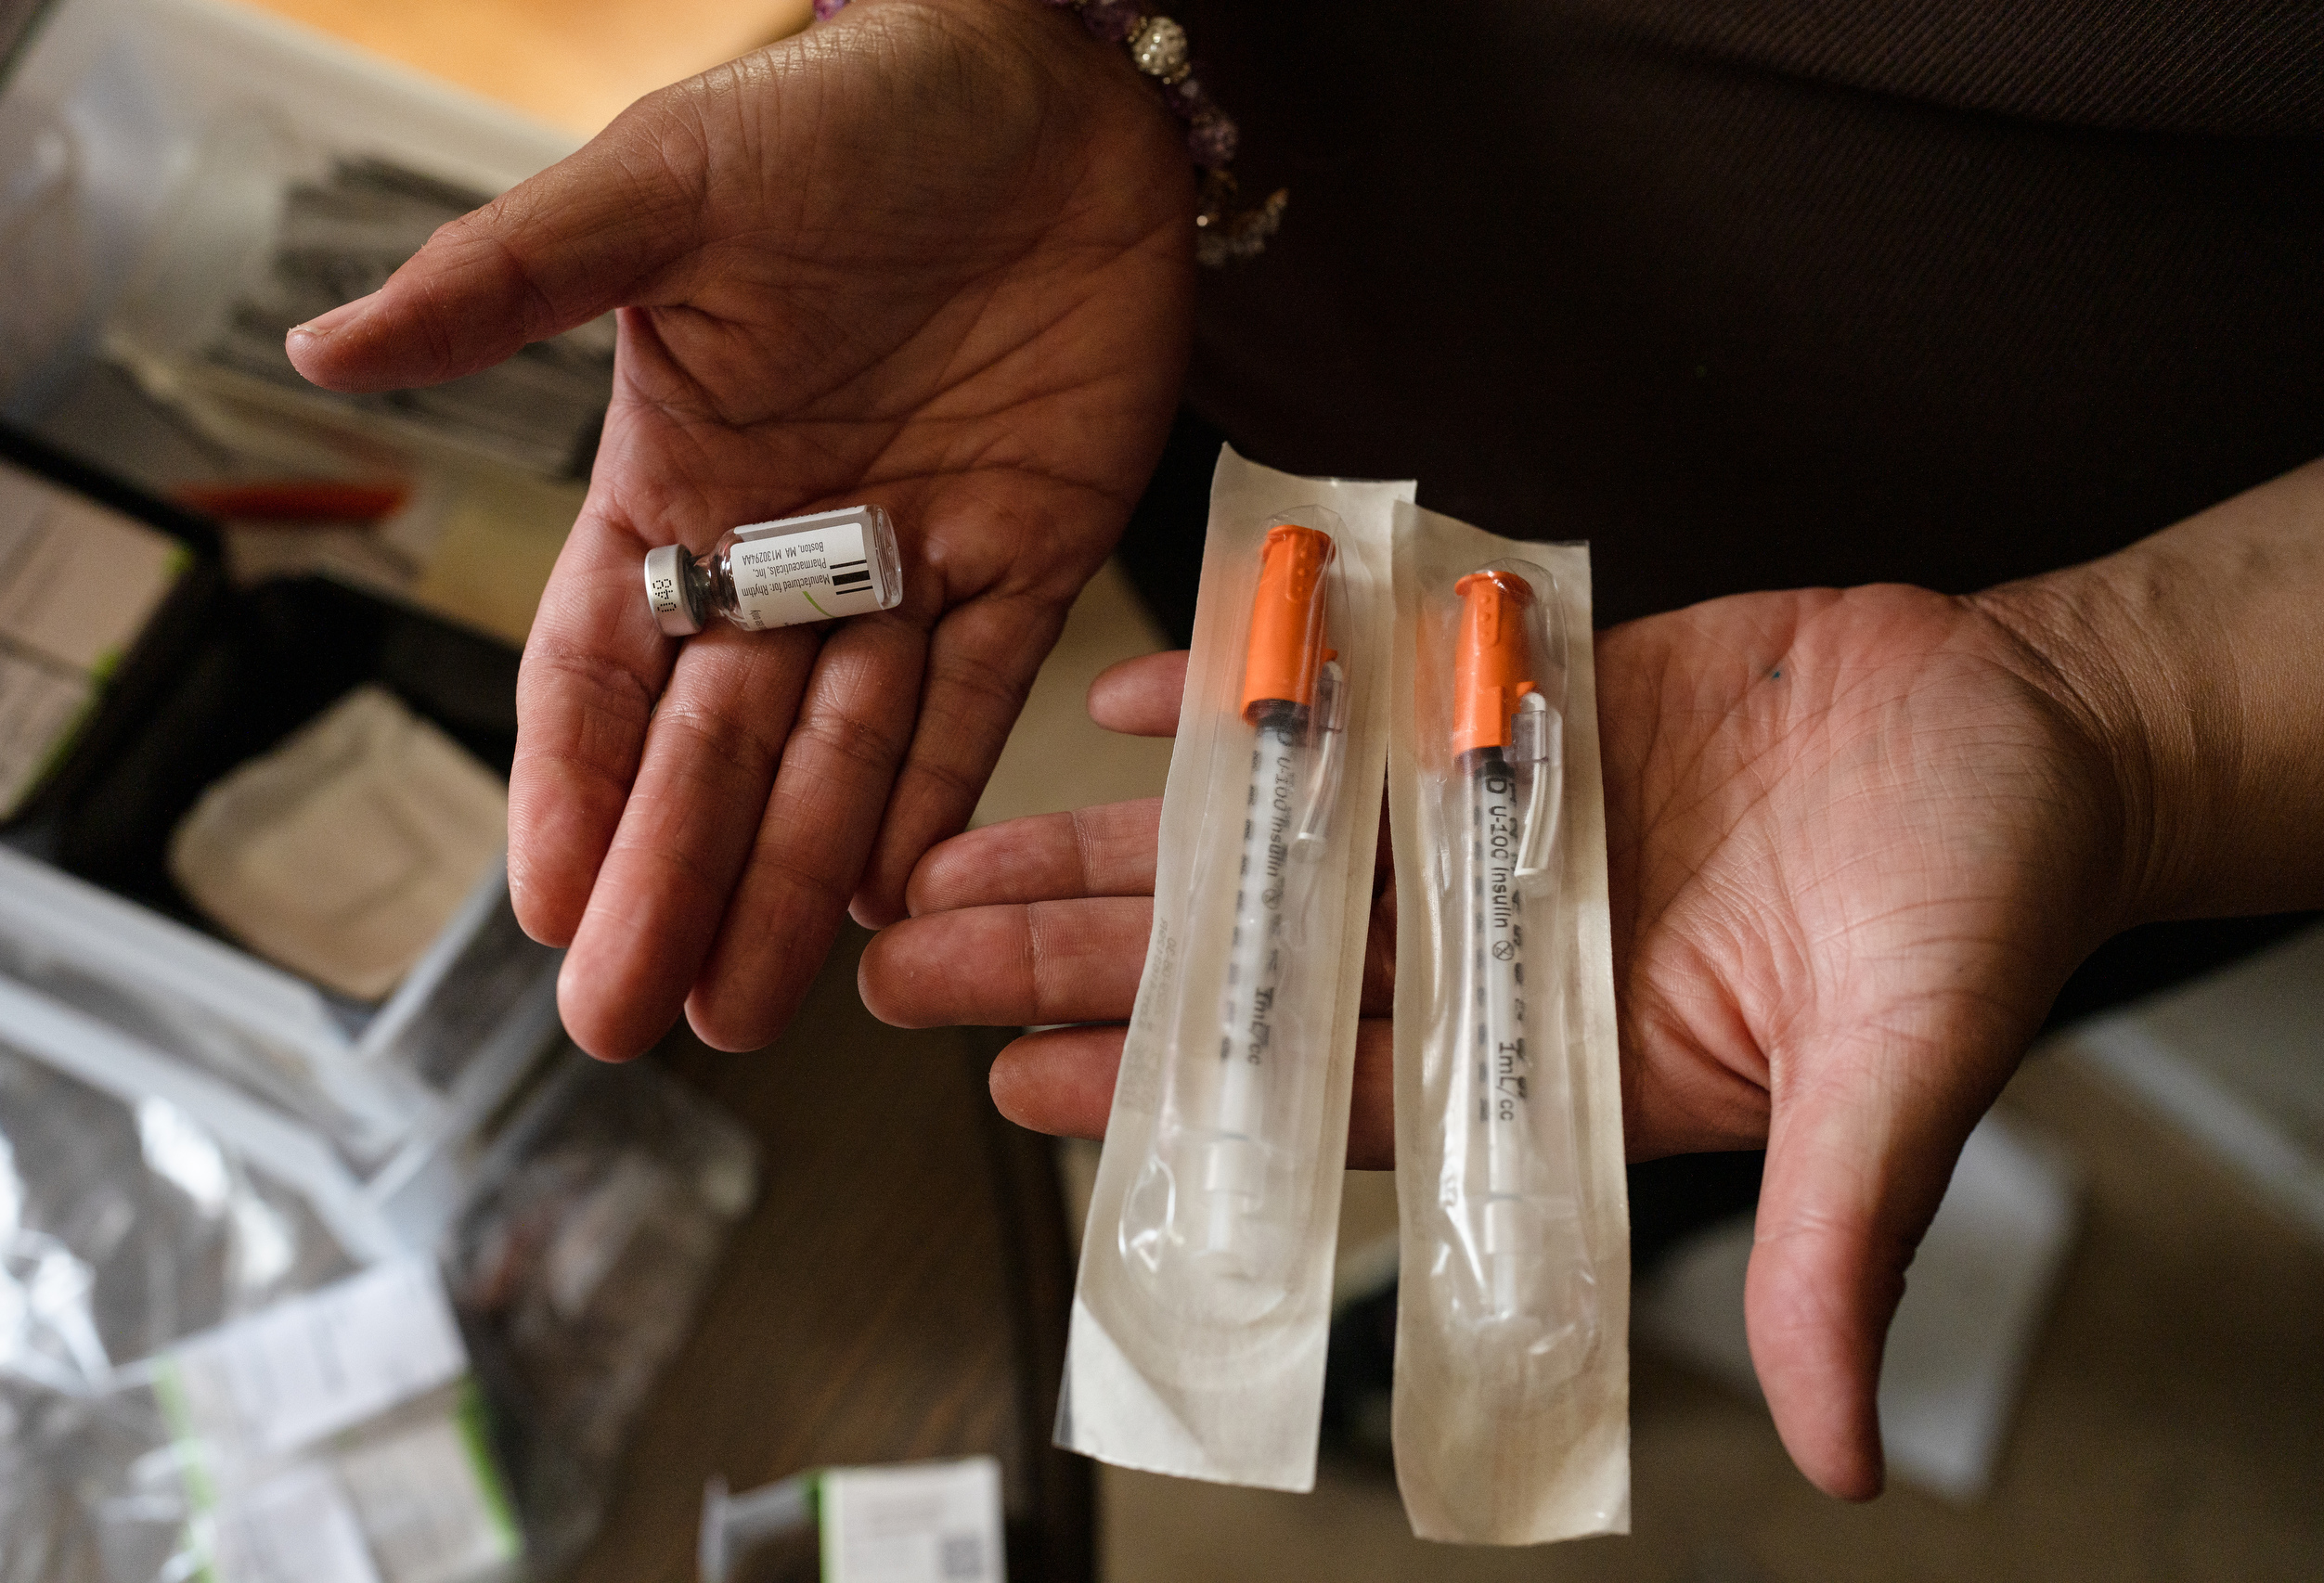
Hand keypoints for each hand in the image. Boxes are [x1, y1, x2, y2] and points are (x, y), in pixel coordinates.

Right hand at [285, 0, 1194, 1057]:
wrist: (1050, 90)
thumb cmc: (850, 113)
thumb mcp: (667, 190)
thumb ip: (515, 280)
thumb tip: (325, 345)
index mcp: (681, 475)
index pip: (602, 664)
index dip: (572, 787)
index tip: (545, 906)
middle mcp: (789, 544)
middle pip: (712, 744)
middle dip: (672, 877)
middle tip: (635, 1014)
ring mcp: (910, 564)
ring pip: (840, 754)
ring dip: (790, 878)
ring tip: (742, 1004)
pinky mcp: (1030, 559)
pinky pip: (975, 704)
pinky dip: (934, 799)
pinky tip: (885, 904)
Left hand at [863, 586, 2137, 1499]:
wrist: (2034, 727)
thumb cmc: (1987, 894)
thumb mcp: (1905, 1074)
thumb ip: (1842, 1246)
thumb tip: (1846, 1450)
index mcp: (1557, 1053)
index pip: (1320, 1089)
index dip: (1169, 1094)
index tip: (1019, 1089)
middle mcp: (1497, 945)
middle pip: (1250, 965)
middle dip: (1080, 966)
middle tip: (918, 964)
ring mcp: (1491, 821)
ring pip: (1265, 840)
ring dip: (1114, 847)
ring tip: (964, 856)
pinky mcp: (1510, 705)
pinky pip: (1346, 703)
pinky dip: (1242, 696)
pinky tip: (1123, 706)